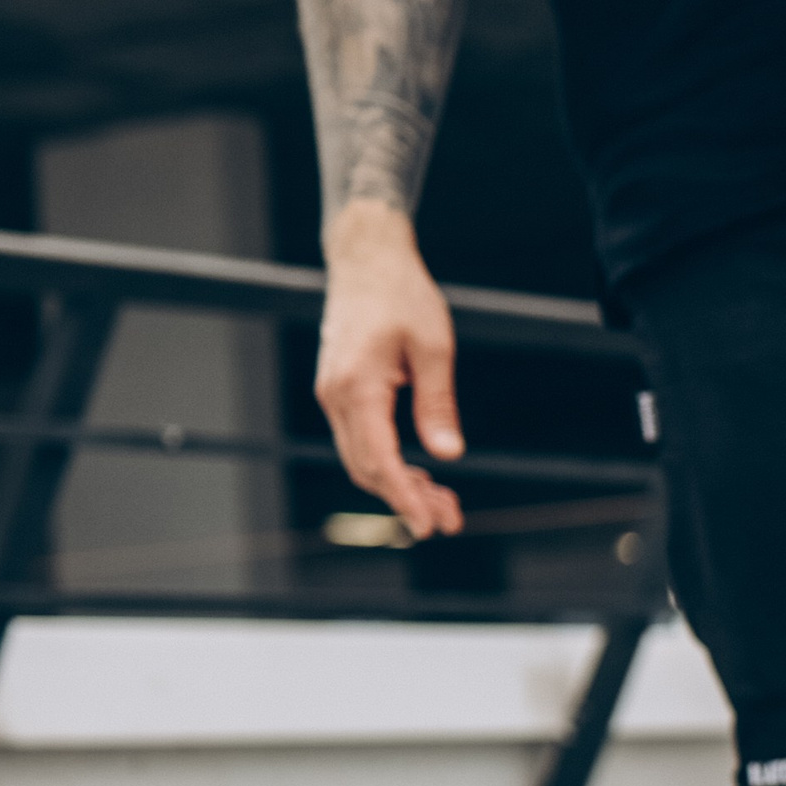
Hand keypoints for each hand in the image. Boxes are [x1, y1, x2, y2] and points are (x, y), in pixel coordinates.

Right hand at [314, 201, 464, 538]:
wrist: (366, 259)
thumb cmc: (403, 296)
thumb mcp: (434, 347)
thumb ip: (438, 404)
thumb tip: (447, 455)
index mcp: (357, 387)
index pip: (379, 460)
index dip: (404, 499)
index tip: (431, 526)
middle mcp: (335, 396)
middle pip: (366, 468)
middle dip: (407, 500)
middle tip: (452, 520)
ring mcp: (332, 395)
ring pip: (361, 458)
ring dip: (398, 486)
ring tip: (444, 502)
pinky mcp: (340, 392)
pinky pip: (360, 440)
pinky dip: (388, 463)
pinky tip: (420, 474)